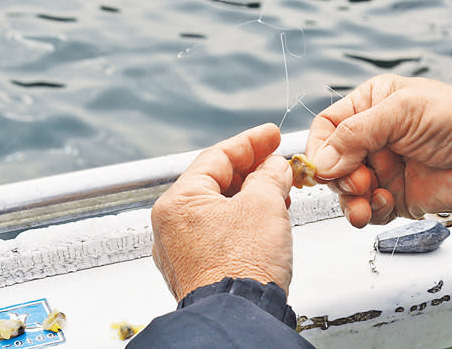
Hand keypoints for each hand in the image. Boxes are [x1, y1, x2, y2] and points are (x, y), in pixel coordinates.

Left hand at [151, 123, 292, 299]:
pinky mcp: (197, 269)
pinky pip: (220, 232)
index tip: (270, 135)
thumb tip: (275, 167)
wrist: (240, 315)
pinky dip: (244, 221)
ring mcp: (181, 250)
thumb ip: (270, 174)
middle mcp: (172, 225)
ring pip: (220, 208)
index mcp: (178, 202)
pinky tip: (265, 221)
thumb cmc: (242, 267)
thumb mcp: (264, 203)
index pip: (217, 157)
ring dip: (252, 196)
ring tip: (280, 193)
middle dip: (253, 171)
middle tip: (278, 163)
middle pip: (217, 182)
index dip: (250, 142)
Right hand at [306, 75, 451, 227]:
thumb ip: (357, 133)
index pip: (327, 127)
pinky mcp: (394, 195)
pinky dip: (370, 211)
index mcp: (371, 106)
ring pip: (345, 190)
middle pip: (332, 163)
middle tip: (359, 181)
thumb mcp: (403, 112)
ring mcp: (382, 168)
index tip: (321, 167)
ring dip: (351, 200)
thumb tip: (322, 163)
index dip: (319, 148)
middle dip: (340, 177)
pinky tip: (387, 202)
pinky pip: (367, 209)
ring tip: (369, 199)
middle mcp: (373, 137)